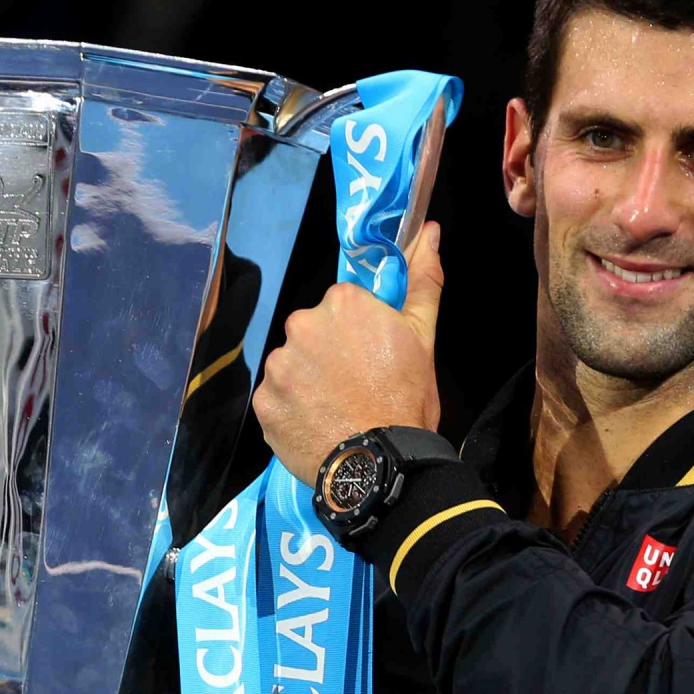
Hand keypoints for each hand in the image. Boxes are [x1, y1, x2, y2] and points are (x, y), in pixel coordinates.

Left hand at [253, 223, 444, 486]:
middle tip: (357, 387)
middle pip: (313, 333)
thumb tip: (430, 229)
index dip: (360, 333)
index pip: (344, 307)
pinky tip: (318, 425)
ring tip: (336, 410)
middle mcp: (301, 325)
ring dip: (308, 382)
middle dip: (330, 354)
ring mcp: (279, 366)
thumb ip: (423, 280)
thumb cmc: (406, 398)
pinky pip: (277, 400)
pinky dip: (293, 410)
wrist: (382, 464)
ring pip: (293, 366)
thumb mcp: (423, 337)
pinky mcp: (264, 403)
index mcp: (341, 303)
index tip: (374, 358)